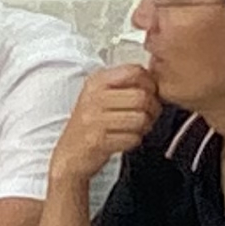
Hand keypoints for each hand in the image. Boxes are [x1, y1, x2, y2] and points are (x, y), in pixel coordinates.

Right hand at [50, 62, 162, 187]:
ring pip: (140, 118)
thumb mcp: (101, 95)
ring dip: (145, 127)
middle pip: (142, 96)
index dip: (150, 84)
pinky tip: (125, 139)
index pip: (135, 71)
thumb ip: (125, 84)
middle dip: (152, 109)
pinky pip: (132, 138)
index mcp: (97, 81)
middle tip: (148, 115)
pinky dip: (134, 141)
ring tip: (136, 128)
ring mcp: (95, 119)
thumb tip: (154, 81)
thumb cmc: (90, 124)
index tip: (149, 93)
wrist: (70, 154)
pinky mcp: (98, 140)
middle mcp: (94, 97)